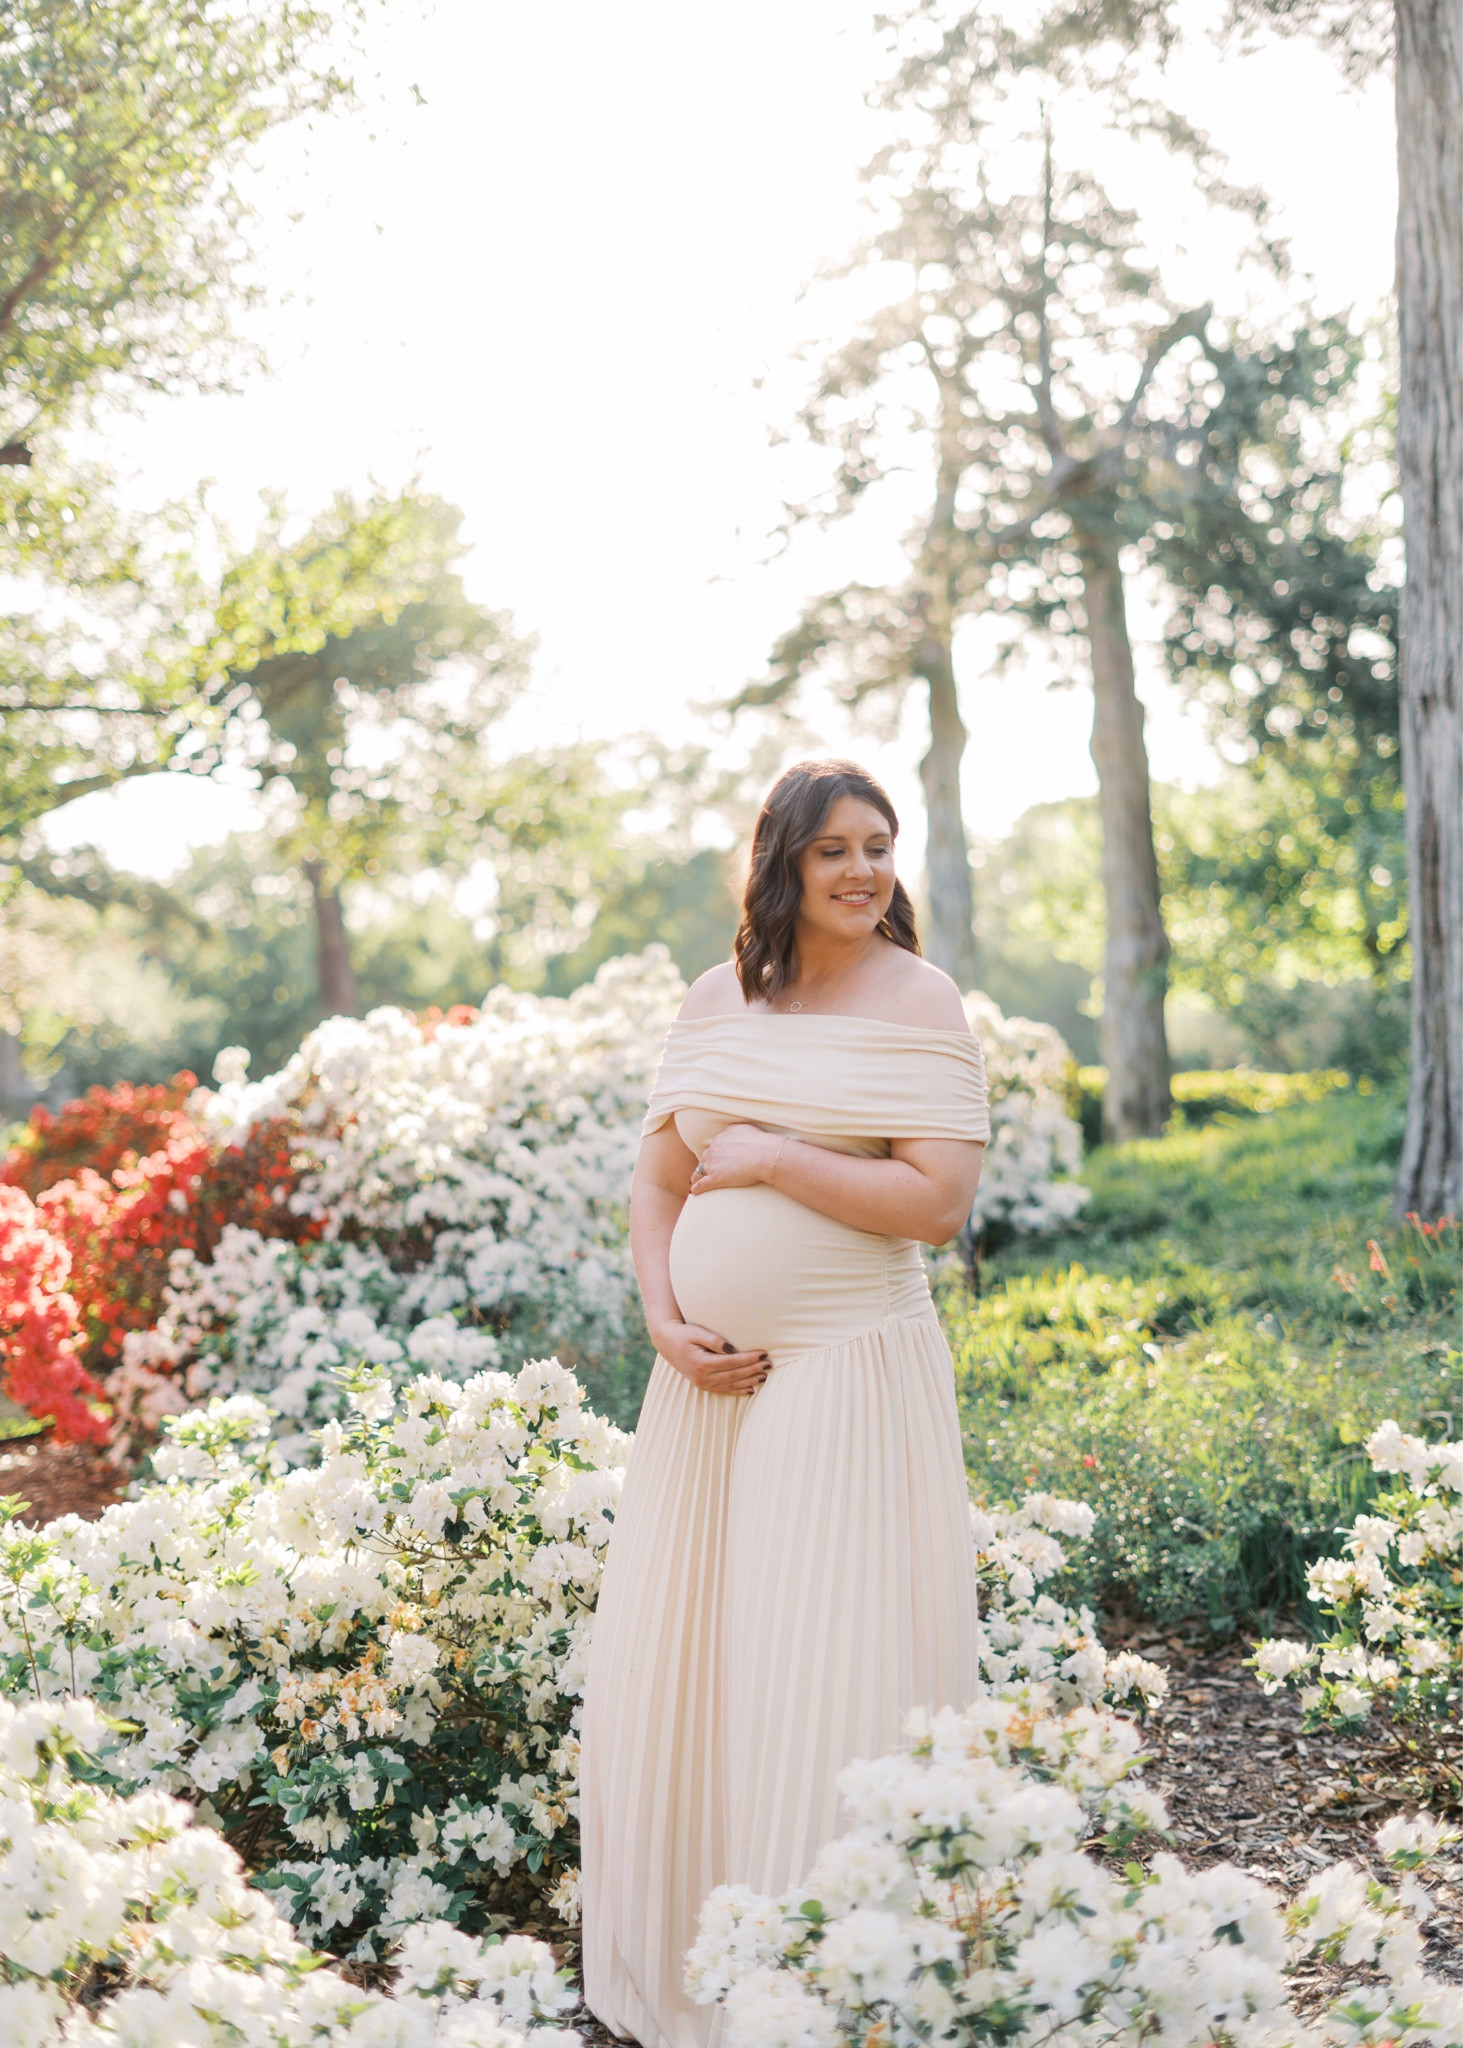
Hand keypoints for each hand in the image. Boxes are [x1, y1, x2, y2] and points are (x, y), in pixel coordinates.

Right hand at [653, 1319, 769, 1396]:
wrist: (666, 1343)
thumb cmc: (684, 1334)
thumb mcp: (697, 1332)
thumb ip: (715, 1341)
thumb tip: (732, 1349)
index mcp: (701, 1363)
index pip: (731, 1362)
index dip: (749, 1359)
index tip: (763, 1353)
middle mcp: (702, 1377)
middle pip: (734, 1375)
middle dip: (753, 1370)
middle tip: (769, 1364)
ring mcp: (702, 1384)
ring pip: (731, 1385)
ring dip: (749, 1381)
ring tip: (765, 1375)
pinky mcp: (703, 1386)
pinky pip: (724, 1390)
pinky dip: (738, 1391)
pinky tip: (751, 1389)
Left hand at [688, 1123, 783, 1194]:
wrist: (763, 1155)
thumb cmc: (760, 1143)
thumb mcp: (745, 1129)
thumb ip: (736, 1131)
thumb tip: (734, 1133)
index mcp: (721, 1138)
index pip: (713, 1147)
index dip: (714, 1155)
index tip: (715, 1160)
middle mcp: (714, 1149)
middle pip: (704, 1158)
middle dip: (704, 1164)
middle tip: (705, 1172)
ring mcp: (713, 1164)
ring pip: (699, 1171)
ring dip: (697, 1176)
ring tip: (696, 1182)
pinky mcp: (715, 1178)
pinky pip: (701, 1184)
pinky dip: (696, 1189)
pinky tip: (694, 1192)